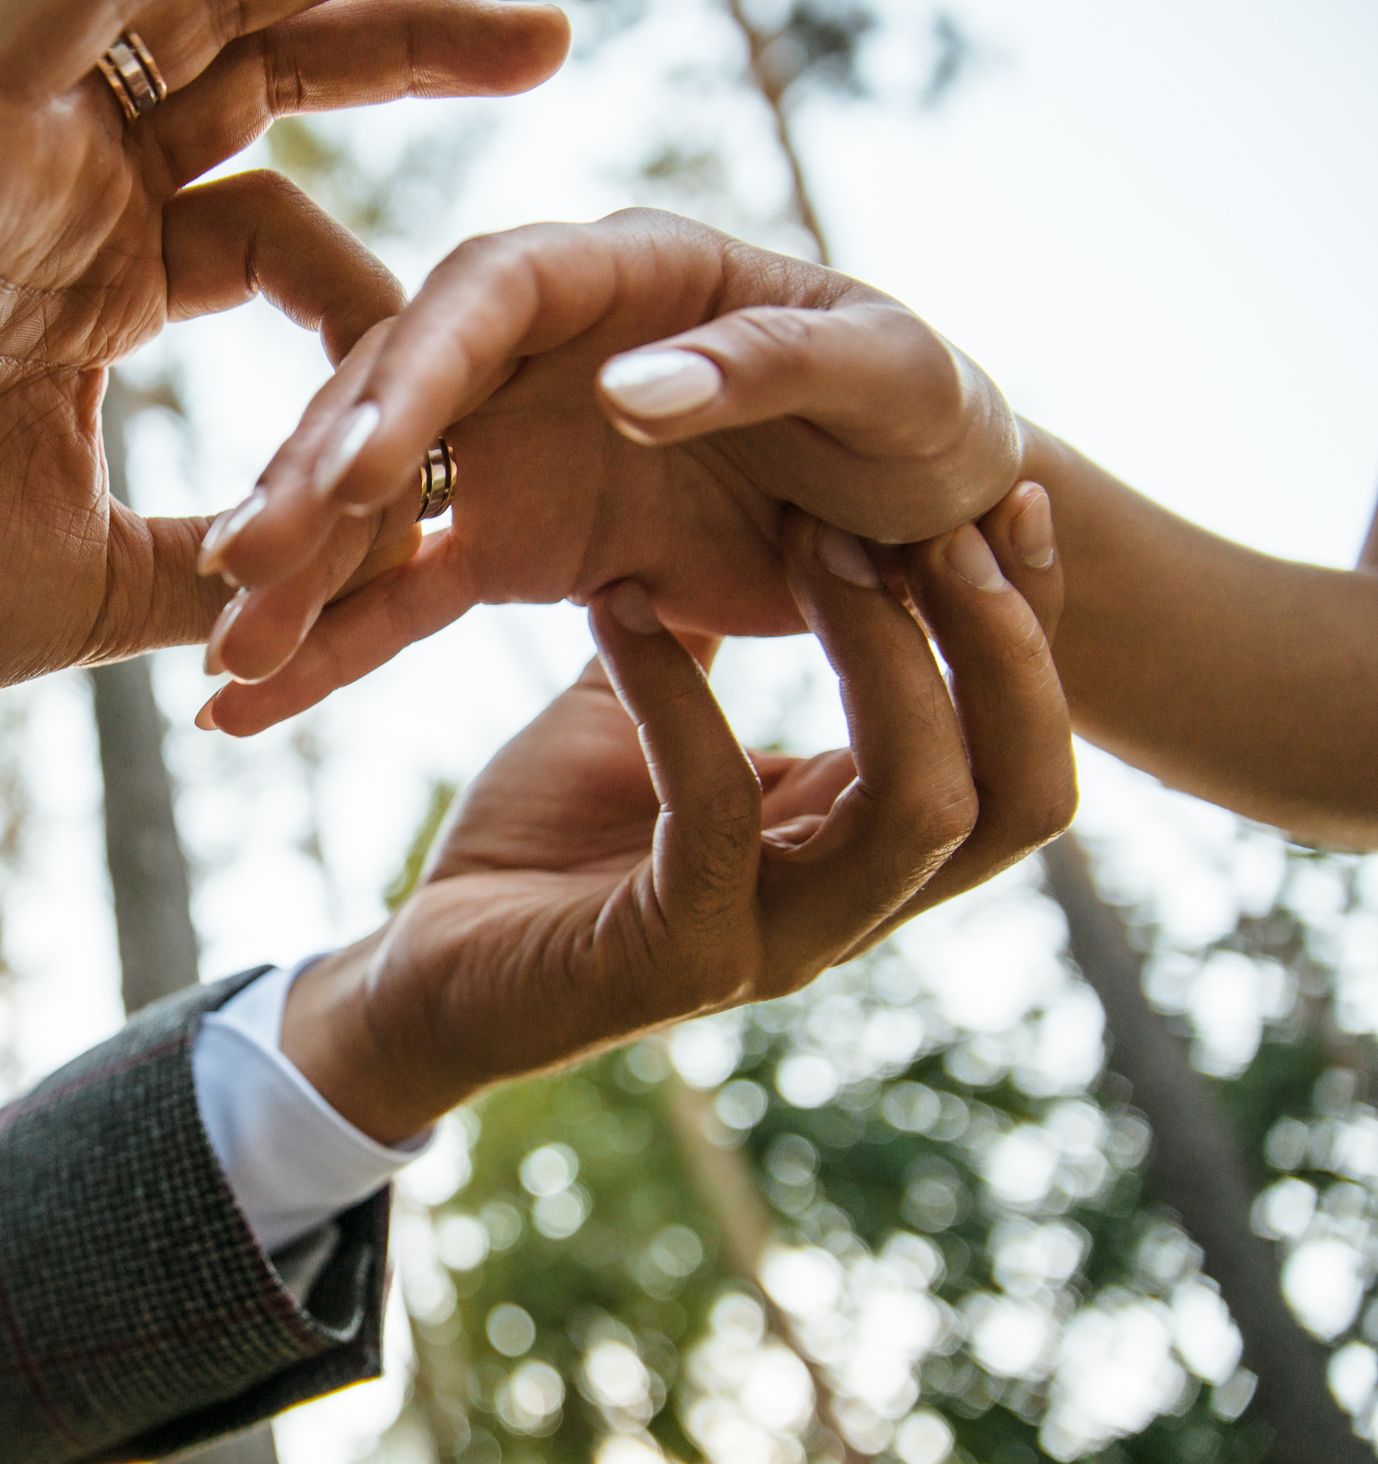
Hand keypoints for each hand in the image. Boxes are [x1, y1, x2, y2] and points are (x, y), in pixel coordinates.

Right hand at [0, 0, 571, 726]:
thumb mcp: (102, 579)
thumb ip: (222, 550)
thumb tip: (353, 567)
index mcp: (93, 289)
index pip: (276, 227)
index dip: (382, 263)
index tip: (475, 338)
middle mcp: (62, 193)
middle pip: (262, 72)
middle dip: (407, 43)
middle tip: (551, 32)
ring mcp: (11, 140)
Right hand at [197, 207, 1020, 735]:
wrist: (934, 514)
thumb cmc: (921, 412)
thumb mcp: (884, 376)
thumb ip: (762, 367)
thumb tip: (624, 391)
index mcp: (620, 272)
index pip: (482, 297)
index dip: (413, 374)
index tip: (359, 464)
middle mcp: (535, 352)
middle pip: (391, 402)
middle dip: (311, 484)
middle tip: (245, 568)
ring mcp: (506, 450)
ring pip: (370, 506)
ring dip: (295, 580)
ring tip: (225, 662)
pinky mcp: (506, 545)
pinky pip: (396, 599)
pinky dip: (326, 652)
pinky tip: (244, 709)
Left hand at [277, 489, 1070, 1144]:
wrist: (426, 969)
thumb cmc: (540, 841)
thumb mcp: (643, 706)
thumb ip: (709, 623)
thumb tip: (761, 496)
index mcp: (858, 837)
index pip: (1018, 749)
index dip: (1037, 629)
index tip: (1011, 493)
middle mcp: (848, 902)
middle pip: (1019, 791)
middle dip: (1004, 643)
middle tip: (940, 517)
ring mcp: (775, 942)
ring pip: (915, 807)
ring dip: (880, 656)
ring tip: (813, 538)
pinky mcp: (680, 957)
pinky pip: (716, 812)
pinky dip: (678, 696)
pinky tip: (622, 606)